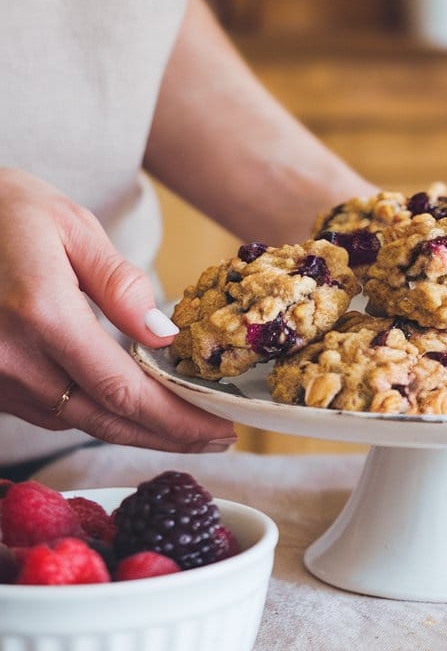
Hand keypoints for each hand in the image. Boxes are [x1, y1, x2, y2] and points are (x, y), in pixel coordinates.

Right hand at [0, 169, 236, 451]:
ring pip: (77, 422)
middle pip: (105, 420)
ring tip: (188, 426)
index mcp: (42, 314)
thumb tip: (164, 335)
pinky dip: (98, 414)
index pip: (122, 389)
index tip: (222, 428)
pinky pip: (50, 411)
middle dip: (169, 436)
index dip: (177, 419)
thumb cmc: (7, 211)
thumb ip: (119, 284)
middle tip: (220, 439)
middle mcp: (11, 358)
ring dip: (136, 430)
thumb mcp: (72, 227)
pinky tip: (134, 407)